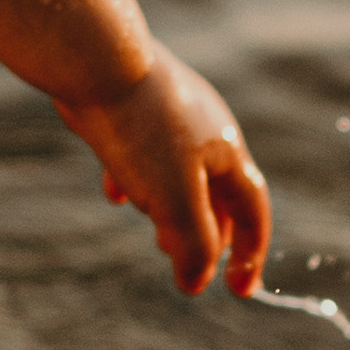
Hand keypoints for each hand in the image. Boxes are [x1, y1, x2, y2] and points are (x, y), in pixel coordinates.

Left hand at [56, 42, 270, 296]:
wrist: (97, 59)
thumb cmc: (141, 130)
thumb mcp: (173, 197)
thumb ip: (192, 243)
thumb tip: (196, 283)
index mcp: (227, 150)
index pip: (253, 211)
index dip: (250, 254)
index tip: (240, 290)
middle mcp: (206, 130)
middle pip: (219, 194)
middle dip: (209, 234)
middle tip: (192, 267)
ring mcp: (170, 115)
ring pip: (180, 174)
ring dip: (174, 210)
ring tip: (157, 235)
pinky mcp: (133, 107)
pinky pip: (141, 152)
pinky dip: (136, 180)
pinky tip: (115, 193)